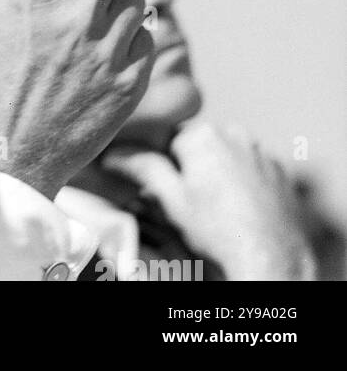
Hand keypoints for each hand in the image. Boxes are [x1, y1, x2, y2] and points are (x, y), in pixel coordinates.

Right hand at [104, 120, 315, 279]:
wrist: (274, 259)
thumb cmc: (219, 230)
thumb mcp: (171, 199)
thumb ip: (142, 168)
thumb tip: (113, 154)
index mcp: (204, 134)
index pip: (168, 139)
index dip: (164, 166)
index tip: (168, 189)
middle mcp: (235, 134)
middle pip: (199, 147)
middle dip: (192, 169)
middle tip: (192, 203)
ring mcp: (261, 153)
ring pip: (225, 157)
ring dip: (217, 175)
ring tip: (218, 210)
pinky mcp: (280, 173)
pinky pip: (250, 170)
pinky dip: (242, 184)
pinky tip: (239, 210)